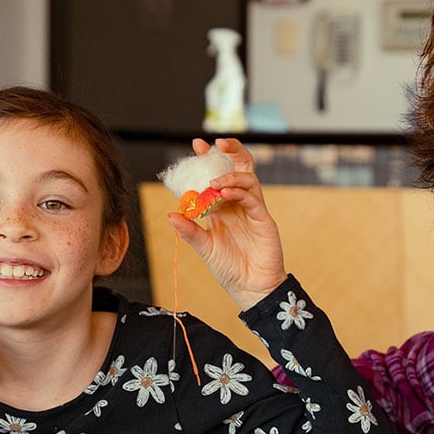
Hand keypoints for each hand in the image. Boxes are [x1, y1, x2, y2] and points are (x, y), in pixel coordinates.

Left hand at [167, 138, 287, 310]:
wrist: (251, 289)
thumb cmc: (230, 269)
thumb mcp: (204, 248)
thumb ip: (190, 231)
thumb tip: (170, 214)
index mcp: (223, 207)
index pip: (216, 176)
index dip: (208, 160)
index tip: (196, 147)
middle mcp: (238, 204)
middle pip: (239, 168)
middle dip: (229, 151)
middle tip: (214, 144)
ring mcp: (252, 209)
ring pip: (248, 178)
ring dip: (231, 175)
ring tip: (214, 182)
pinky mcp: (263, 219)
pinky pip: (254, 198)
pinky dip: (240, 191)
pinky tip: (225, 193)